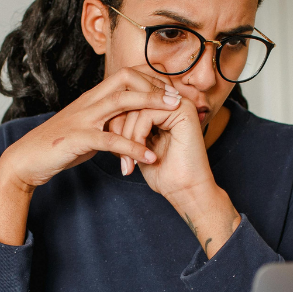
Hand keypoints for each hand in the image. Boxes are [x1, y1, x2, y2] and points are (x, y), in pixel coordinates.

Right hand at [0, 68, 180, 244]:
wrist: (27, 159)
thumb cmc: (59, 146)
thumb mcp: (88, 129)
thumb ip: (108, 123)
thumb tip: (130, 124)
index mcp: (92, 98)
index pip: (126, 75)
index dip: (150, 79)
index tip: (170, 92)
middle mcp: (89, 102)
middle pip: (126, 79)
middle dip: (155, 86)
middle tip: (178, 99)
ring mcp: (83, 118)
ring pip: (121, 102)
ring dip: (150, 105)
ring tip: (173, 115)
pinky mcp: (78, 138)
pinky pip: (110, 139)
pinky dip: (133, 147)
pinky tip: (150, 158)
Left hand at [114, 95, 241, 257]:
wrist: (184, 190)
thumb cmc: (163, 173)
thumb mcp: (139, 145)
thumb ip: (129, 125)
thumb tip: (108, 111)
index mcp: (164, 107)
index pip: (130, 101)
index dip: (116, 123)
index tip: (114, 150)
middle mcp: (173, 101)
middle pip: (131, 101)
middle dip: (119, 130)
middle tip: (121, 159)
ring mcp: (180, 104)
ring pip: (136, 108)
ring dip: (127, 138)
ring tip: (129, 162)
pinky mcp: (183, 111)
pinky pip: (146, 115)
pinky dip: (137, 137)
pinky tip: (143, 157)